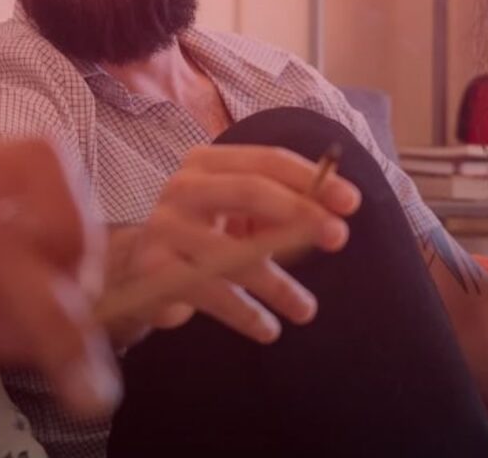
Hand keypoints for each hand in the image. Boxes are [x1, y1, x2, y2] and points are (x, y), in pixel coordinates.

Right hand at [101, 144, 358, 349]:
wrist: (137, 269)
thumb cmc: (204, 234)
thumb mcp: (240, 215)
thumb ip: (282, 207)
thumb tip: (336, 209)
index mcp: (208, 162)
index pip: (266, 160)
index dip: (310, 180)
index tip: (350, 202)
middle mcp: (183, 186)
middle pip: (249, 191)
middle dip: (299, 214)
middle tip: (338, 237)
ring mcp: (165, 226)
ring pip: (233, 252)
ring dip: (278, 284)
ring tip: (306, 310)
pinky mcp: (155, 270)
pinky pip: (212, 292)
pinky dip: (246, 313)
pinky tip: (268, 328)